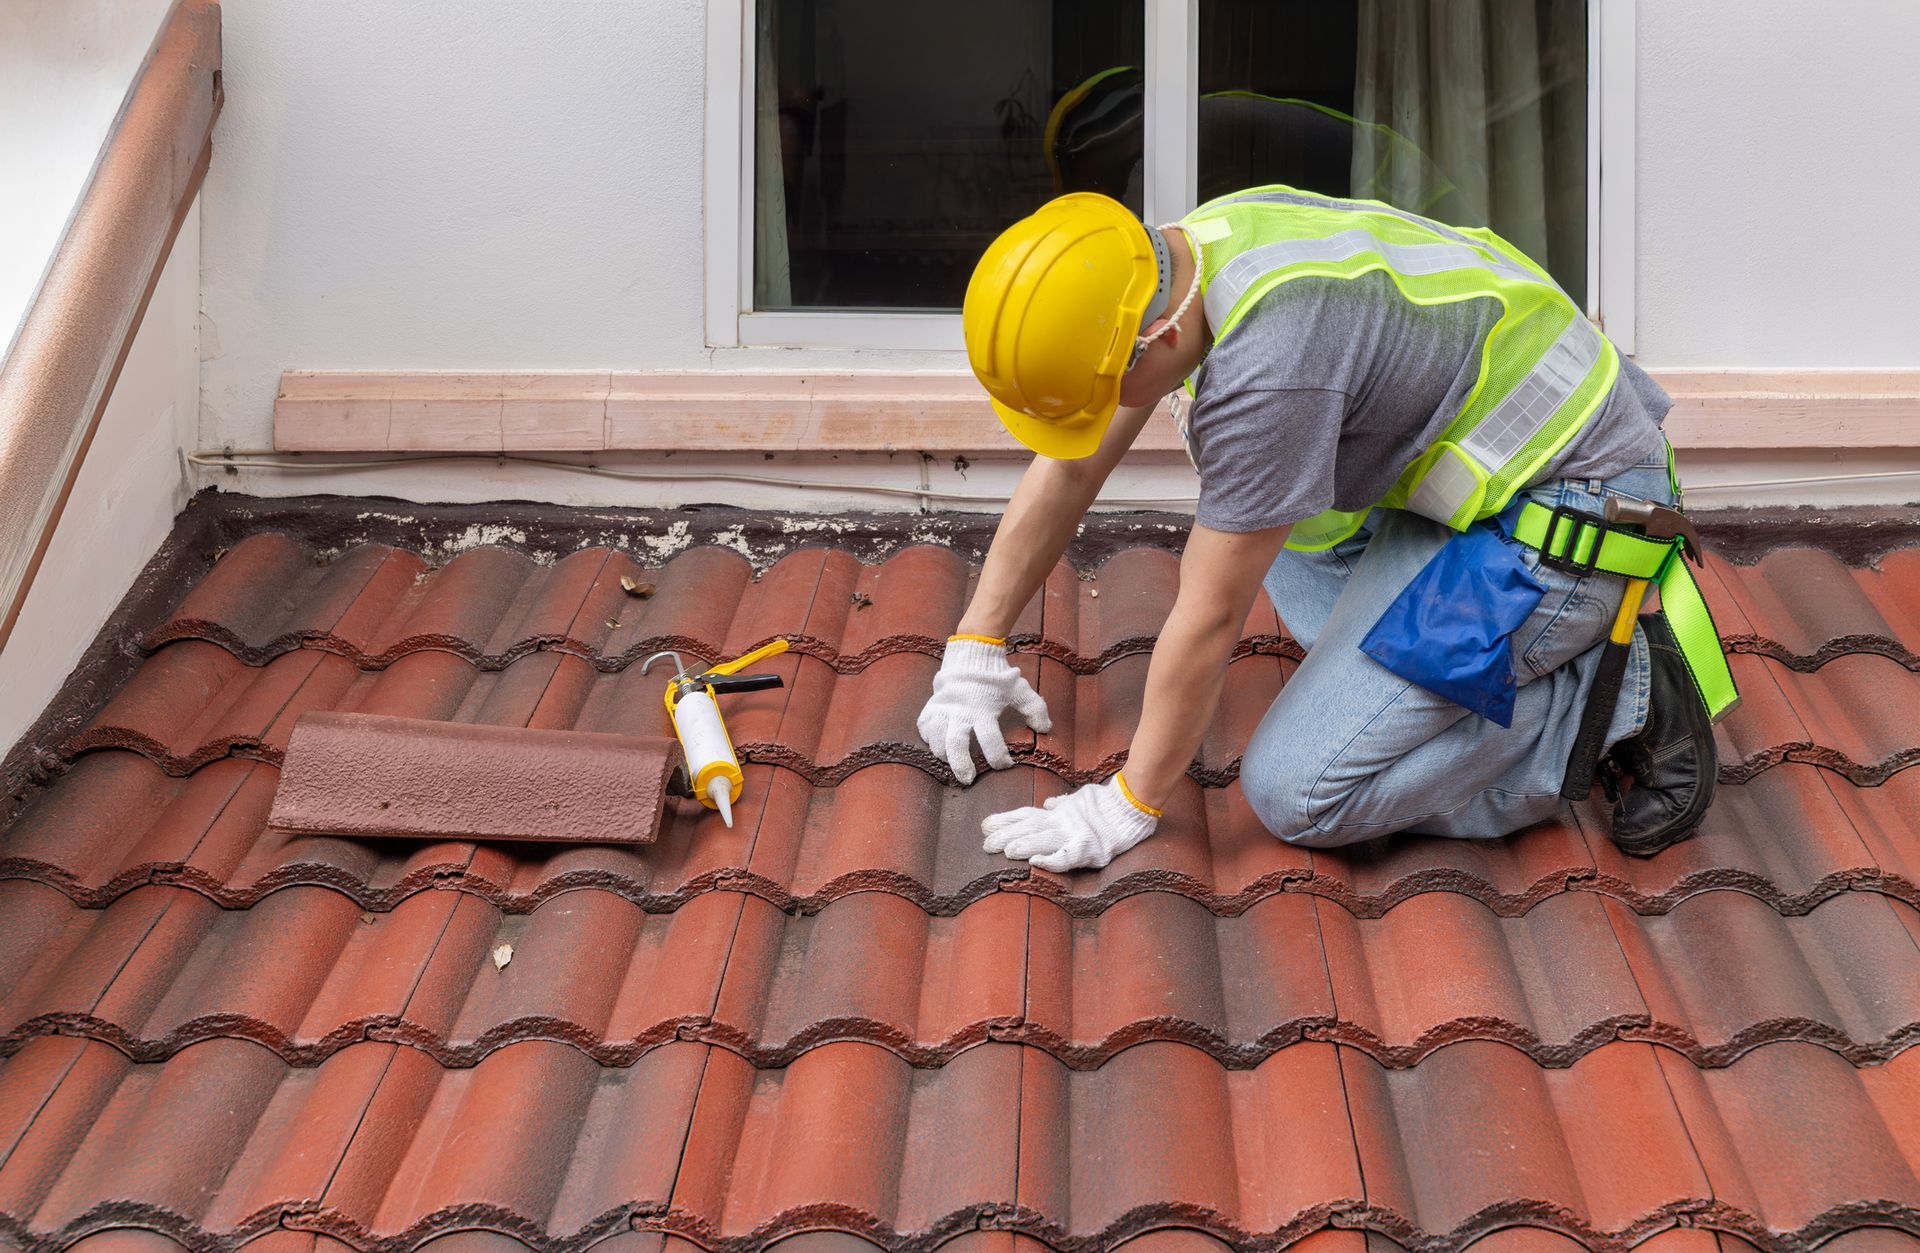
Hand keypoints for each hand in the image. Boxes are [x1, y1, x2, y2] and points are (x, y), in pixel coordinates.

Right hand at [916, 636, 1051, 783]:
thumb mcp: (1019, 689)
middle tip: (967, 779)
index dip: (999, 756)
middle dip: (961, 764)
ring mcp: (944, 707)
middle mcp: (961, 710)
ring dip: (942, 753)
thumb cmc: (997, 675)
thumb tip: (1045, 729)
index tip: (1006, 764)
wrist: (972, 652)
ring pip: (936, 737)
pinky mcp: (932, 704)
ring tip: (950, 762)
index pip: (990, 738)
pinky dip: (928, 737)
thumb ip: (1035, 708)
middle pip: (956, 743)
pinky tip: (936, 744)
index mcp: (984, 708)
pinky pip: (924, 725)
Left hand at [981, 774, 1159, 871]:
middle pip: (1029, 828)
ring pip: (1043, 840)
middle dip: (1006, 835)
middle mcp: (1063, 823)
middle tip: (984, 843)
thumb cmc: (1108, 804)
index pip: (1027, 815)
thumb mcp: (1082, 800)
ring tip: (1003, 851)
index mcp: (1060, 813)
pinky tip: (1035, 863)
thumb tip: (1049, 804)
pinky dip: (1051, 860)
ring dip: (1023, 845)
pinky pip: (1067, 857)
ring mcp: (1075, 835)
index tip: (985, 825)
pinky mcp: (1089, 849)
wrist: (1132, 807)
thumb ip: (1064, 804)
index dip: (1006, 820)